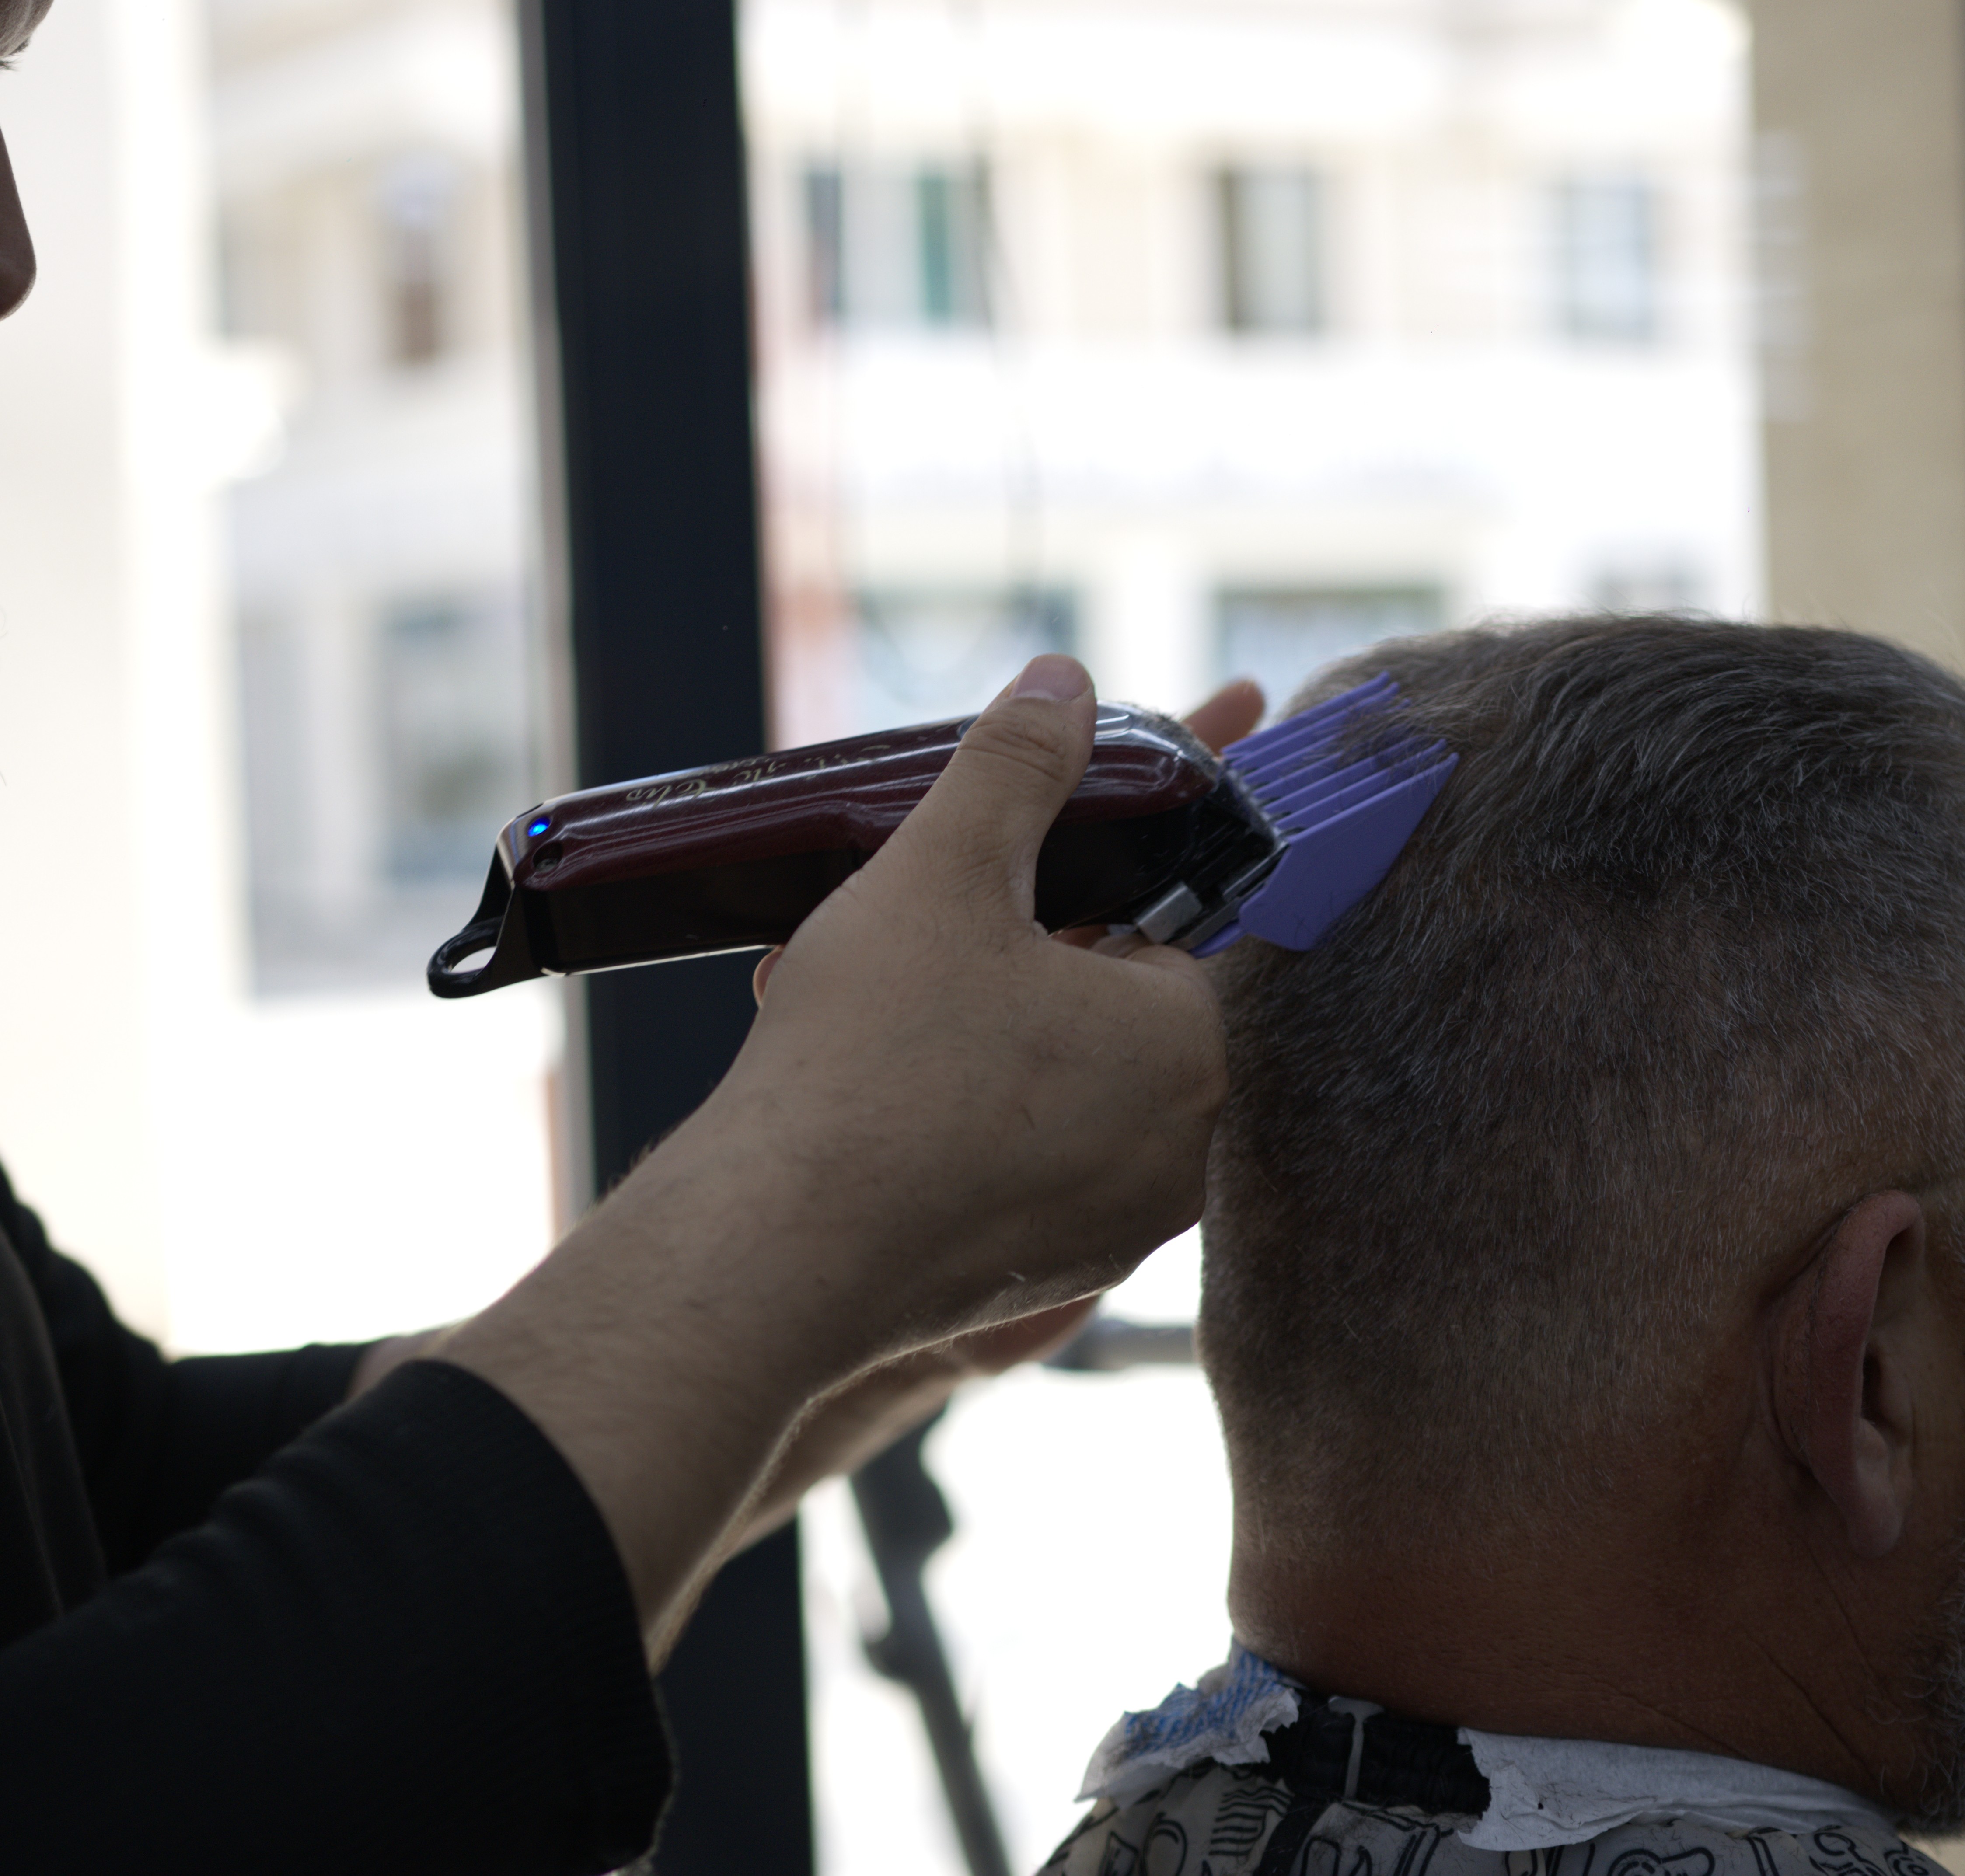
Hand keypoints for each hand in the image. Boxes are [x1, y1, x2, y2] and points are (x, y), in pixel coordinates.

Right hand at [717, 676, 1266, 1545]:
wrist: (777, 1252)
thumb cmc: (873, 1058)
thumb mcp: (945, 868)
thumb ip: (1016, 765)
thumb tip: (1065, 683)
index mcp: (1187, 1047)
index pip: (1157, 929)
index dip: (1074, 883)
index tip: (1007, 875)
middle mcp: (1178, 1154)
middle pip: (1097, 1013)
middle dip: (1005, 962)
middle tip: (907, 930)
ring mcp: (1111, 1232)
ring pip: (1042, 1091)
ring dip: (962, 1036)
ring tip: (855, 998)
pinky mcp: (1037, 1281)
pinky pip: (1003, 1170)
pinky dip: (943, 1122)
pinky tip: (854, 1085)